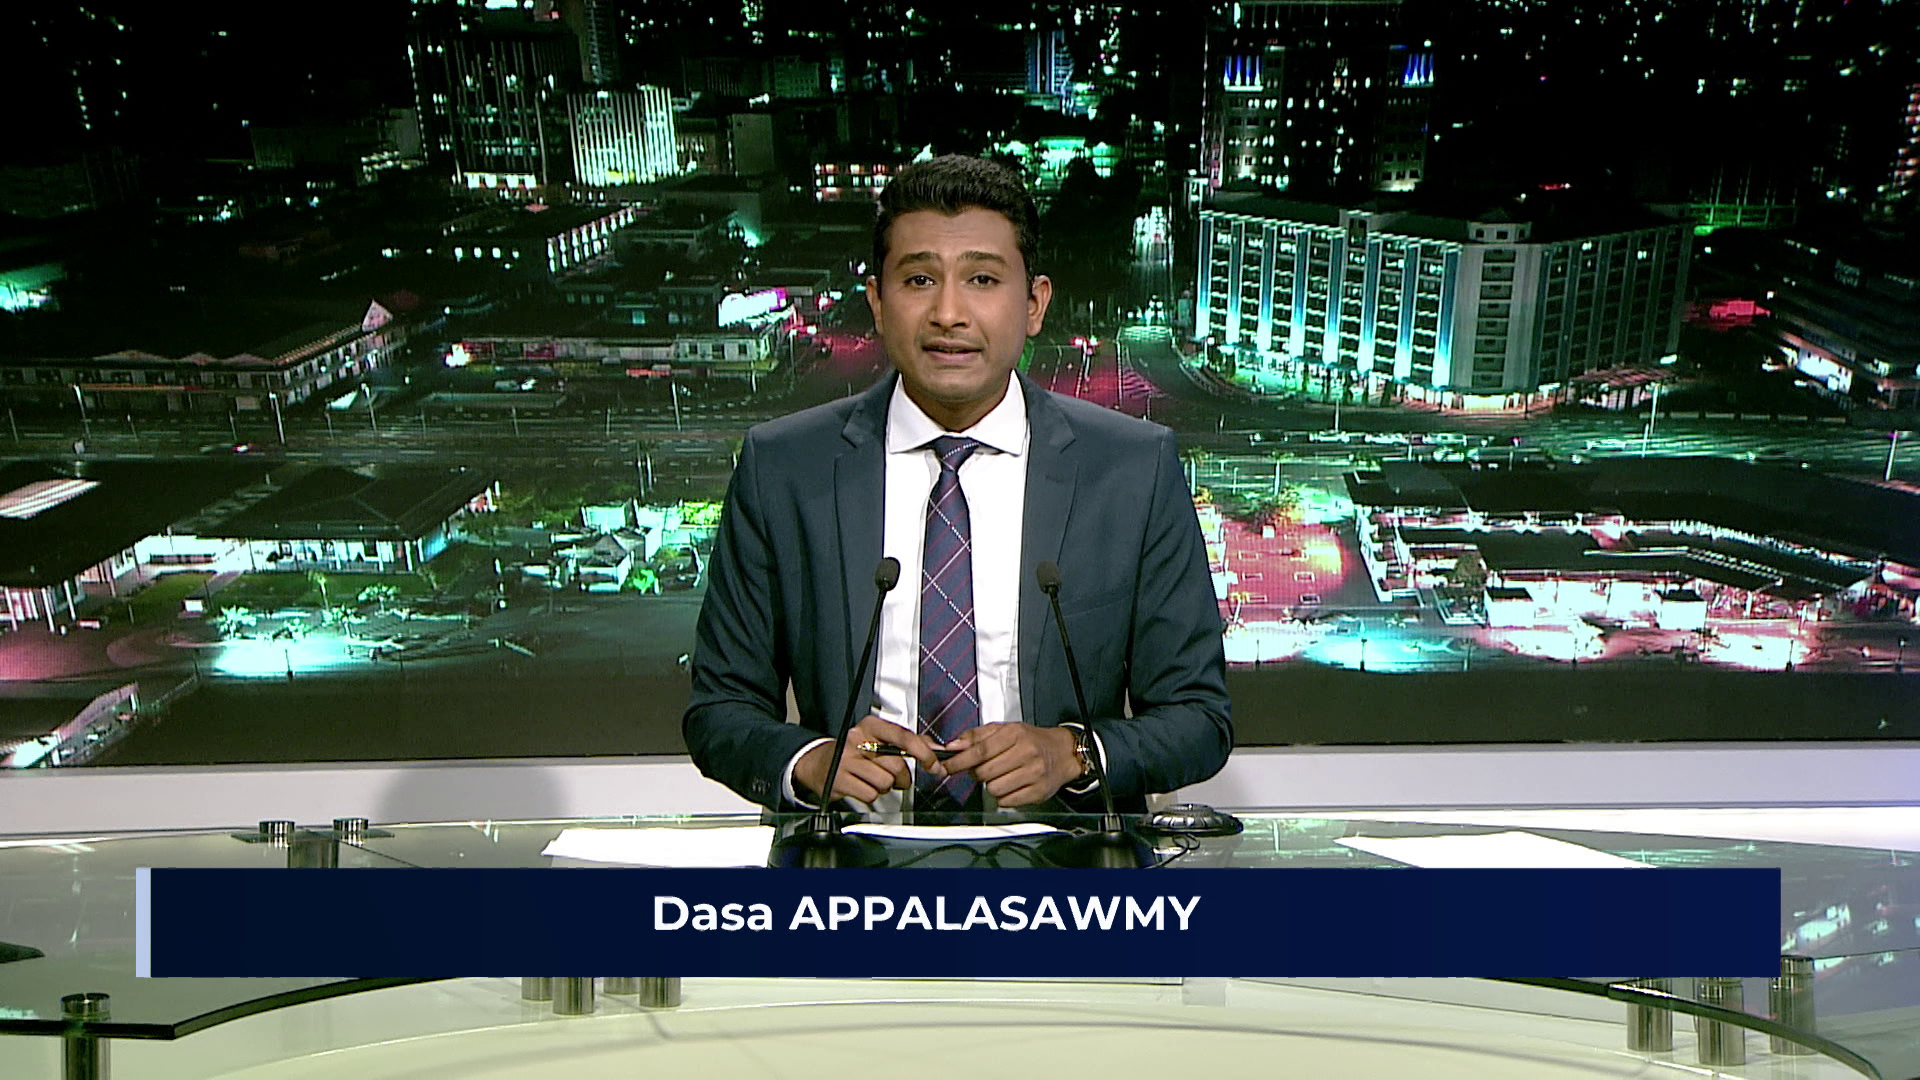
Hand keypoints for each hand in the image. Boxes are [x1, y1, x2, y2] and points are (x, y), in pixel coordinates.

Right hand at [793, 715, 945, 804]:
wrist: (818, 763)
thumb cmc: (854, 751)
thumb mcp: (879, 739)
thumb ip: (909, 742)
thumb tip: (935, 749)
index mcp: (870, 726)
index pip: (903, 736)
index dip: (923, 752)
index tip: (933, 764)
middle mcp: (857, 739)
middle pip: (896, 765)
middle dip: (902, 777)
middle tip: (895, 777)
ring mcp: (846, 760)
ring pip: (885, 782)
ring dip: (885, 787)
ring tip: (874, 780)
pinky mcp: (839, 780)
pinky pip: (871, 794)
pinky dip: (872, 795)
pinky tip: (863, 786)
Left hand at [937, 724, 1081, 807]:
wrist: (1063, 752)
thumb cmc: (1032, 740)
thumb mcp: (1005, 729)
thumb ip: (976, 736)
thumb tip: (953, 745)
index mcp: (1015, 734)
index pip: (980, 750)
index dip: (960, 761)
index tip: (948, 767)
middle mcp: (1026, 753)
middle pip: (985, 772)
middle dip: (978, 773)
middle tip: (985, 768)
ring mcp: (1034, 773)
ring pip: (994, 789)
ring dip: (992, 785)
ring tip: (1001, 776)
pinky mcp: (1038, 792)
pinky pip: (1007, 802)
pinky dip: (1004, 797)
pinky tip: (1011, 785)